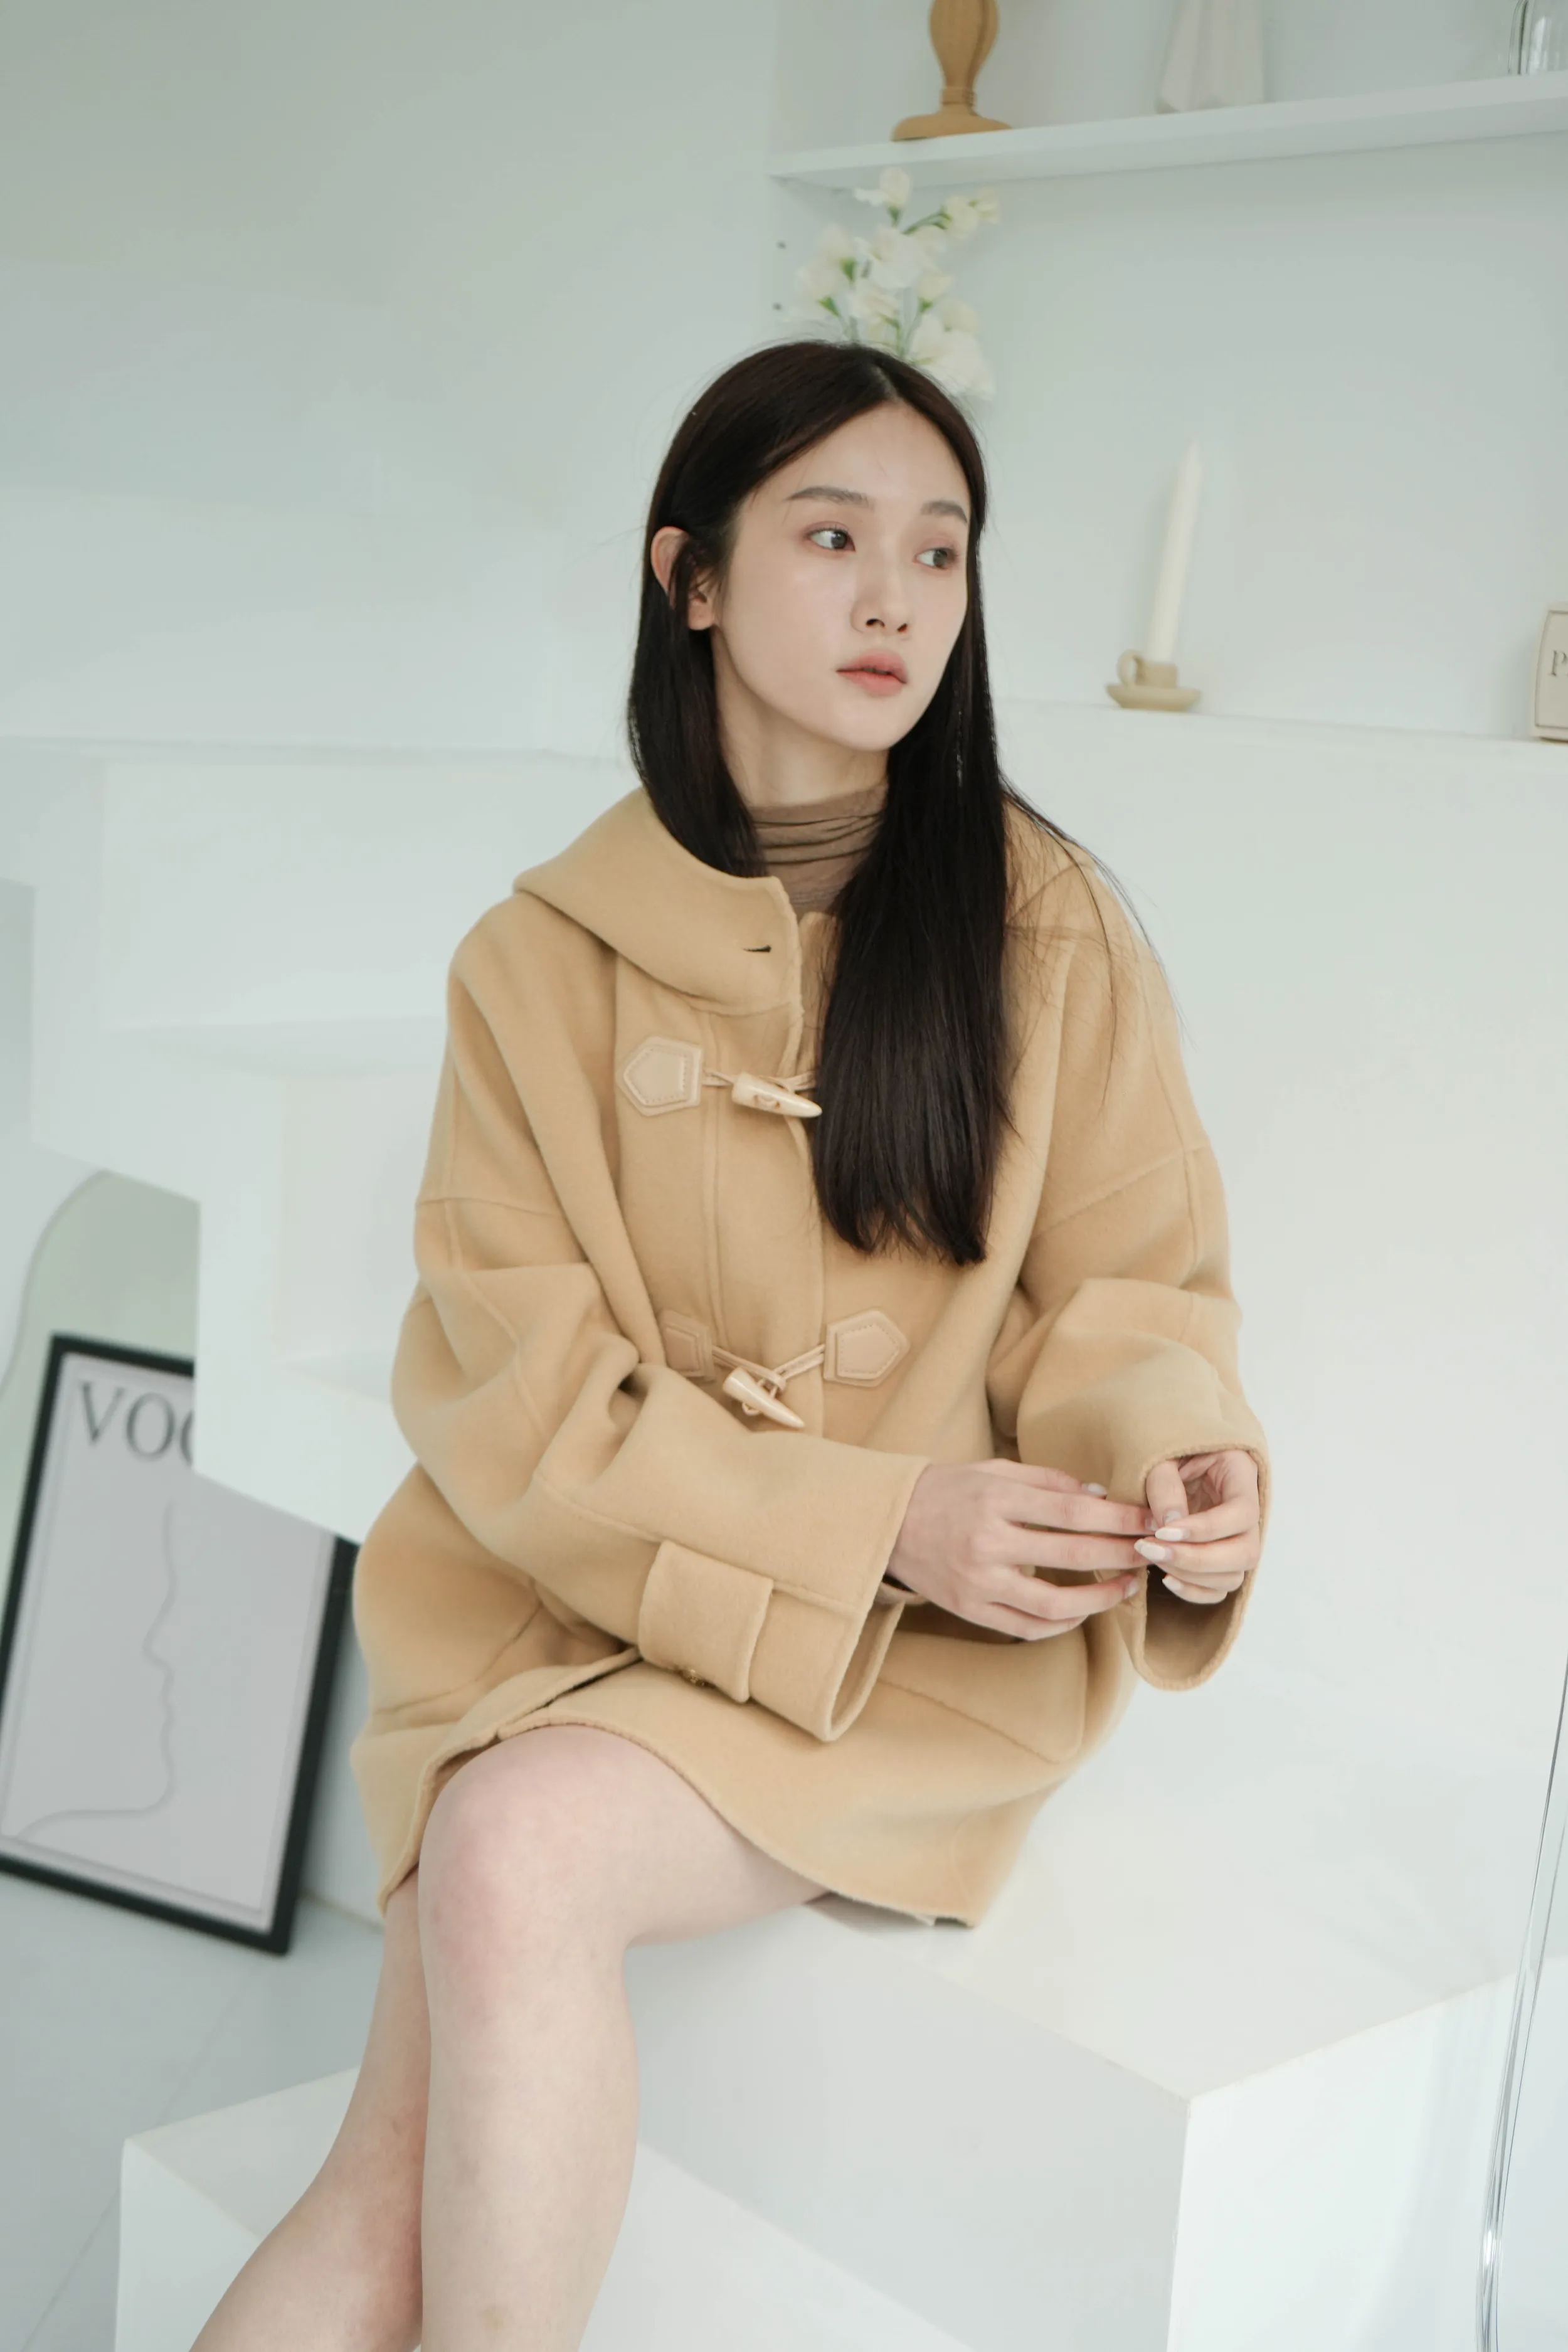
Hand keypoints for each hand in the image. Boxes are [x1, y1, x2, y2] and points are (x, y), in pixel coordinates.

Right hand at [884, 1460, 1152, 1640]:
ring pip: (1055, 1604)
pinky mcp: (970, 1609)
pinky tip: (1083, 1608)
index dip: (1119, 1518)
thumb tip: (1102, 1499)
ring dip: (1100, 1598)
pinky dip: (1063, 1622)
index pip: (1073, 1511)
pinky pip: (1028, 1626)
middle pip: (1072, 1554)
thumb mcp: (994, 1471)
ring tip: (1126, 1587)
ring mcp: (978, 1581)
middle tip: (1151, 1552)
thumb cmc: (947, 1490)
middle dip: (1122, 1554)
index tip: (1152, 1520)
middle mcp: (987, 1542)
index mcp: (995, 1498)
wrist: (888, 1522)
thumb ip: (1048, 1482)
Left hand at [1134, 1450, 1260, 1604]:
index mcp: (1241, 1475)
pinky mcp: (1222, 1558)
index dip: (1207, 1528)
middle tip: (1152, 1550)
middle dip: (1197, 1558)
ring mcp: (1238, 1538)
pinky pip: (1219, 1588)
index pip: (1242, 1513)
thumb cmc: (1164, 1451)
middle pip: (1246, 1552)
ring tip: (1152, 1556)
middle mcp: (1248, 1512)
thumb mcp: (1160, 1455)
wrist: (1164, 1457)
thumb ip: (1165, 1485)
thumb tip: (1170, 1524)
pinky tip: (1166, 1578)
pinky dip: (1195, 1591)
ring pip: (1234, 1575)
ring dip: (1192, 1575)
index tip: (1164, 1531)